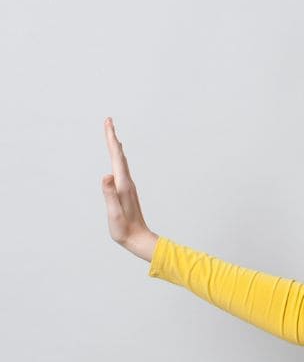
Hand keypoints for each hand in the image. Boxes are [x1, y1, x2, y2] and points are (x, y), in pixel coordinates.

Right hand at [100, 118, 157, 261]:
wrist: (139, 240)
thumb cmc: (124, 229)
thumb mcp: (114, 213)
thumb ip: (109, 194)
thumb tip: (106, 175)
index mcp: (123, 185)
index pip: (117, 157)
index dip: (111, 139)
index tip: (108, 123)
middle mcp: (127, 183)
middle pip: (120, 156)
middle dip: (112, 137)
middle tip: (108, 121)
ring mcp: (128, 187)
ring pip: (122, 162)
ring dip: (116, 147)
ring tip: (112, 135)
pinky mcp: (127, 192)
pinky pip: (122, 169)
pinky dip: (119, 159)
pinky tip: (118, 159)